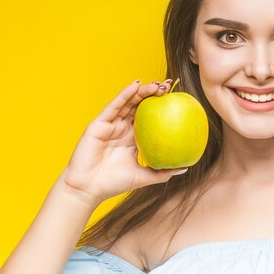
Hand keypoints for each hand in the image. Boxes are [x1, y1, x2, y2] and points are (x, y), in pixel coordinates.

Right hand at [60, 79, 185, 206]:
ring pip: (128, 102)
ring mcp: (110, 125)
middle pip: (139, 106)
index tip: (176, 100)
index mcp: (132, 138)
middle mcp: (122, 128)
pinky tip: (135, 85)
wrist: (88, 189)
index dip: (161, 107)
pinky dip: (125, 94)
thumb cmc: (114, 184)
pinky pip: (114, 106)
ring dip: (142, 91)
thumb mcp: (144, 176)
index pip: (149, 118)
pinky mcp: (99, 123)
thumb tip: (185, 167)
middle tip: (169, 87)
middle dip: (153, 94)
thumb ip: (163, 172)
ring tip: (157, 84)